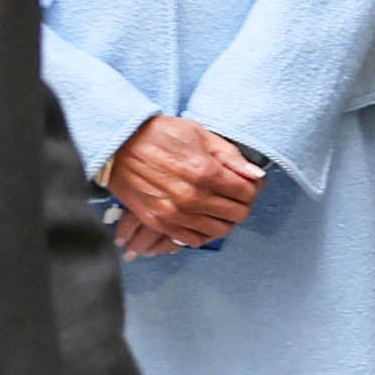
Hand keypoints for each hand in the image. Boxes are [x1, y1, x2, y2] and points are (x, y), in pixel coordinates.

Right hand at [103, 115, 264, 254]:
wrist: (118, 144)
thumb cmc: (159, 135)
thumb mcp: (199, 134)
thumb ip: (230, 157)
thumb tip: (256, 175)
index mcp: (205, 172)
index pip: (246, 193)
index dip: (253, 188)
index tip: (248, 183)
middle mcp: (193, 197)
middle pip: (237, 214)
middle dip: (242, 204)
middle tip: (236, 195)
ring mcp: (175, 213)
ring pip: (218, 231)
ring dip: (225, 220)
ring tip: (220, 207)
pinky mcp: (159, 222)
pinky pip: (192, 239)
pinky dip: (203, 233)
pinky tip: (202, 219)